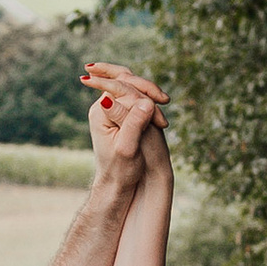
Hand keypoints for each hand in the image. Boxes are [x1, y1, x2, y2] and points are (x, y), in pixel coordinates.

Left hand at [82, 60, 165, 187]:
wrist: (118, 183)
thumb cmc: (121, 169)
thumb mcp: (127, 148)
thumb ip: (133, 124)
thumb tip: (144, 102)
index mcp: (100, 112)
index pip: (123, 88)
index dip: (144, 95)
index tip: (161, 108)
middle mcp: (104, 107)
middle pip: (126, 82)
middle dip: (148, 89)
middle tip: (166, 100)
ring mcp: (113, 109)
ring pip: (132, 87)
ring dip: (150, 93)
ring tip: (165, 102)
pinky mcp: (123, 113)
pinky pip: (136, 96)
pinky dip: (150, 99)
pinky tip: (160, 109)